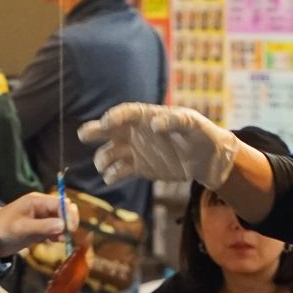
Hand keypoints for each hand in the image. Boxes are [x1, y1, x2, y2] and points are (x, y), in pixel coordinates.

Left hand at [0, 191, 74, 257]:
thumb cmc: (4, 229)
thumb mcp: (22, 228)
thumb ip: (42, 227)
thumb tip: (63, 226)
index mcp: (37, 201)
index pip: (60, 204)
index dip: (68, 215)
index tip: (70, 230)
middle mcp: (42, 207)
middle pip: (63, 211)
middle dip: (68, 222)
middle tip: (67, 236)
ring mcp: (42, 218)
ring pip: (61, 221)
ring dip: (63, 230)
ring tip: (58, 240)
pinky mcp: (40, 228)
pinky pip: (55, 230)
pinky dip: (57, 236)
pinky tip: (52, 242)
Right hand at [79, 103, 240, 190]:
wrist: (208, 159)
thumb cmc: (202, 134)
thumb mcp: (193, 124)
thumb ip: (175, 121)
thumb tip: (154, 124)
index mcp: (148, 116)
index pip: (127, 113)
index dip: (114, 117)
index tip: (105, 124)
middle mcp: (138, 132)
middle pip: (111, 130)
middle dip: (96, 131)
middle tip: (83, 135)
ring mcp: (137, 150)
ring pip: (112, 153)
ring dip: (103, 158)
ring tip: (102, 166)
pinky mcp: (140, 168)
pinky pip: (121, 171)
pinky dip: (113, 175)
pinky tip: (110, 179)